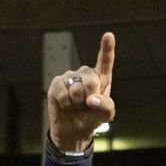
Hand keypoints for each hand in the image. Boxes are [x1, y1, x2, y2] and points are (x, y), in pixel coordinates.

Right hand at [47, 32, 115, 152]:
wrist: (73, 130)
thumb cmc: (92, 119)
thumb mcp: (106, 115)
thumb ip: (106, 106)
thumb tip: (92, 100)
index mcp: (101, 79)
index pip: (105, 62)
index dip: (107, 49)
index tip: (109, 36)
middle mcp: (85, 74)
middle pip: (91, 81)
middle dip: (91, 97)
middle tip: (87, 106)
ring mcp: (70, 77)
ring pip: (77, 90)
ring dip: (78, 104)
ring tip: (77, 106)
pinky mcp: (56, 84)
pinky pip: (64, 94)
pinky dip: (67, 105)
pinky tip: (66, 106)